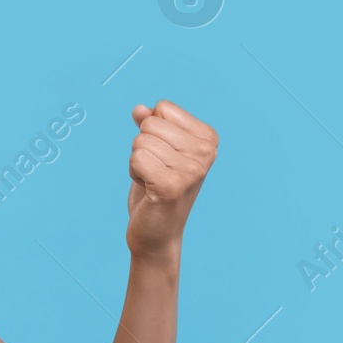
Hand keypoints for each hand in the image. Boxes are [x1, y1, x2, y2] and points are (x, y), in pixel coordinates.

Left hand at [126, 99, 216, 261]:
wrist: (157, 233)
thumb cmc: (156, 189)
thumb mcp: (156, 150)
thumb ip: (150, 125)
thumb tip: (139, 109)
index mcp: (208, 139)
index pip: (164, 108)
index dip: (154, 131)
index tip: (164, 157)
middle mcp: (206, 153)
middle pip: (151, 123)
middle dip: (143, 146)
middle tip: (156, 171)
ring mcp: (191, 170)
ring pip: (140, 141)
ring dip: (138, 162)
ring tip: (153, 181)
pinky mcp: (172, 186)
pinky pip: (136, 158)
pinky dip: (134, 173)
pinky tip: (149, 189)